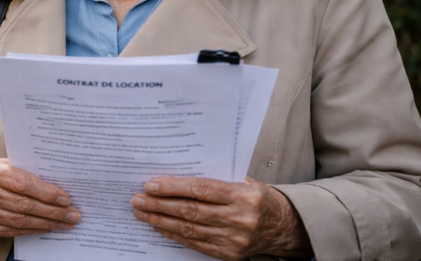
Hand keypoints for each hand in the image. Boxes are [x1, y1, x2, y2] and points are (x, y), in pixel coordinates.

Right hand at [0, 158, 81, 236]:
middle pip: (23, 205)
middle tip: (72, 214)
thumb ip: (23, 170)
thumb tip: (56, 181)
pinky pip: (10, 231)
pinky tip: (46, 228)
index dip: (46, 193)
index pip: (22, 183)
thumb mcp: (1, 163)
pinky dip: (31, 230)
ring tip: (65, 223)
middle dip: (52, 212)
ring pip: (19, 221)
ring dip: (46, 223)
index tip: (65, 198)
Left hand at [130, 176, 312, 260]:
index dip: (173, 187)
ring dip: (160, 220)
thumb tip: (175, 169)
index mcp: (243, 195)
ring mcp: (234, 239)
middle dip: (159, 204)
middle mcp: (239, 219)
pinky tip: (159, 226)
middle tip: (137, 198)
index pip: (201, 189)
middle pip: (190, 211)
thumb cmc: (258, 197)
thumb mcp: (243, 179)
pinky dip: (173, 234)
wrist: (283, 226)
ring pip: (189, 229)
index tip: (151, 184)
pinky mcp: (229, 254)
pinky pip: (195, 244)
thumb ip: (215, 176)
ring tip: (141, 212)